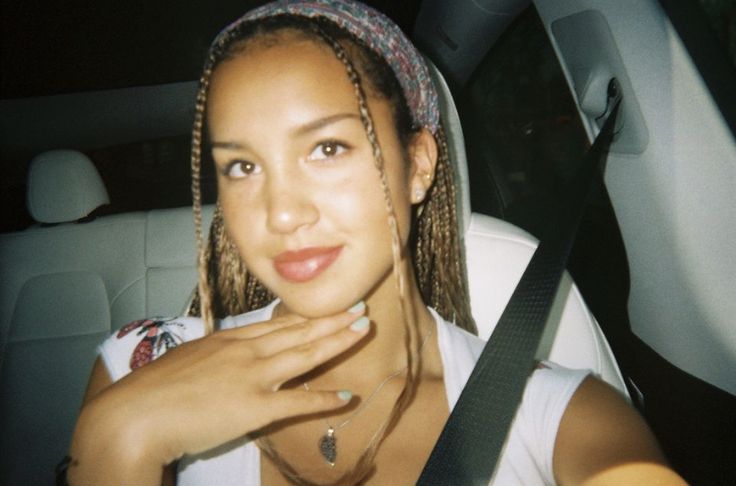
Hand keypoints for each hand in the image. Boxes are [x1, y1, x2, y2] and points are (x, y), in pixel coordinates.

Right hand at [69, 305, 368, 484]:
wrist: (134, 414)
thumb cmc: (153, 390)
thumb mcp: (187, 360)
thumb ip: (213, 357)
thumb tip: (224, 358)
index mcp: (229, 340)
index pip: (277, 324)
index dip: (307, 315)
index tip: (328, 305)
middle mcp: (246, 353)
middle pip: (298, 332)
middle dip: (332, 320)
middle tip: (360, 307)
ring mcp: (253, 378)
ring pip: (305, 355)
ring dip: (337, 342)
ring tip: (363, 330)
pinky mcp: (254, 407)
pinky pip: (297, 403)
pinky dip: (323, 400)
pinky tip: (345, 397)